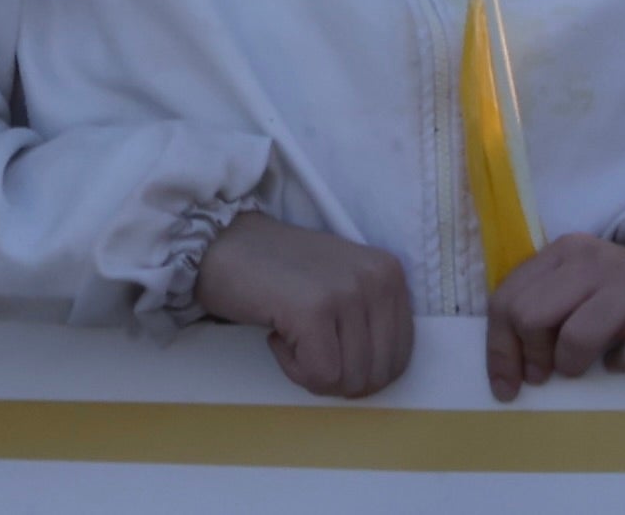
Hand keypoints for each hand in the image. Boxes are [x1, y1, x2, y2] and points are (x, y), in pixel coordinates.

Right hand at [196, 211, 413, 398]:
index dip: (361, 374)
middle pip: (377, 375)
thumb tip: (380, 379)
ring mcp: (348, 292)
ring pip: (348, 380)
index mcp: (391, 275)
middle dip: (337, 379)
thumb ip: (368, 322)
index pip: (400, 358)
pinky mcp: (314, 309)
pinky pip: (319, 375)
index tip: (329, 352)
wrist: (224, 244)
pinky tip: (276, 335)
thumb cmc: (280, 274)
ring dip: (311, 372)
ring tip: (290, 335)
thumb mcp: (342, 286)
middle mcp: (379, 279)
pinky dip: (292, 369)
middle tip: (306, 348)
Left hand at [484, 233, 624, 399]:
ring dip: (575, 365)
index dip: (501, 351)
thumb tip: (505, 379)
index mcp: (564, 251)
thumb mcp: (571, 292)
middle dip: (535, 357)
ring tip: (585, 365)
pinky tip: (624, 359)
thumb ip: (535, 314)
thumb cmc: (613, 300)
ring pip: (576, 338)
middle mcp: (595, 258)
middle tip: (548, 374)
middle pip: (531, 317)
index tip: (509, 386)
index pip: (507, 301)